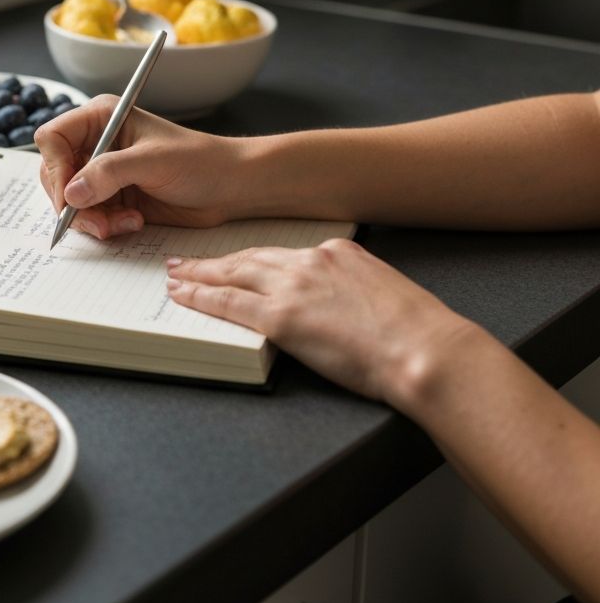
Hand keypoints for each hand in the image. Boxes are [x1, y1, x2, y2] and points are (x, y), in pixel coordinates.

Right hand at [34, 95, 239, 237]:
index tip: (70, 195)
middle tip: (97, 221)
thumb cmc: (199, 160)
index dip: (55, 168)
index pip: (53, 138)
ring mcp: (103, 173)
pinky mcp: (112, 198)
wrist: (228, 187)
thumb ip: (109, 173)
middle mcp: (96, 143)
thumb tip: (71, 193)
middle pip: (56, 174)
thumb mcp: (152, 162)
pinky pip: (90, 217)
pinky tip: (133, 223)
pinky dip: (106, 226)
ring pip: (70, 202)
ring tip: (123, 223)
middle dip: (73, 203)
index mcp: (101, 118)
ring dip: (92, 219)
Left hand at [165, 239, 472, 402]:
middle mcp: (311, 260)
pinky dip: (201, 297)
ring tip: (175, 276)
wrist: (427, 350)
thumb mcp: (384, 294)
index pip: (282, 254)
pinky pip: (229, 303)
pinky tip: (183, 297)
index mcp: (339, 252)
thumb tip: (333, 306)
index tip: (235, 261)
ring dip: (199, 275)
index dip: (251, 260)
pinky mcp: (282, 316)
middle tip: (185, 261)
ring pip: (233, 275)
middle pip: (250, 258)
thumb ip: (350, 290)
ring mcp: (294, 286)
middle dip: (215, 261)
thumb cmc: (417, 334)